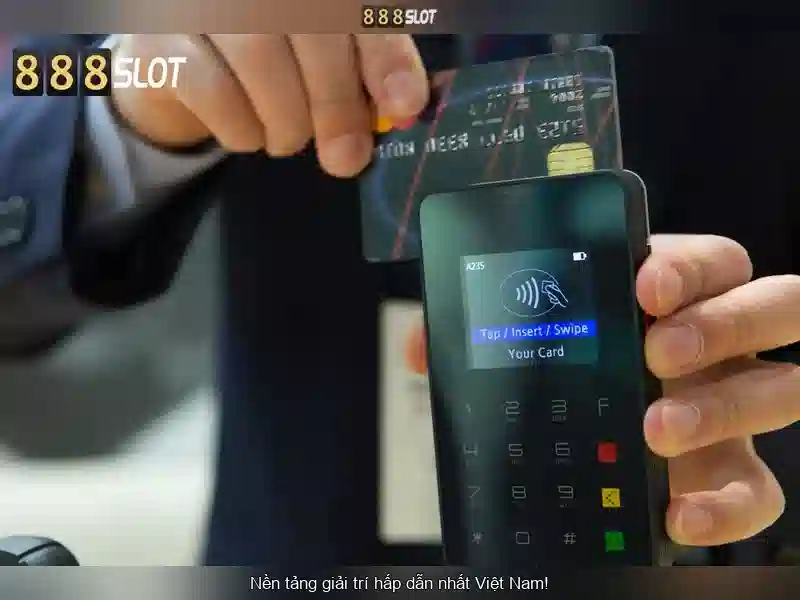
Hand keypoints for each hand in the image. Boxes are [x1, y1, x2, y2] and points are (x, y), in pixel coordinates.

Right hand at [111, 34, 428, 176]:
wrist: (182, 67)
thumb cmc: (270, 63)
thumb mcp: (324, 66)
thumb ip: (364, 78)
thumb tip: (404, 107)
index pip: (356, 10)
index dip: (385, 56)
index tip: (403, 105)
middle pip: (311, 31)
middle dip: (337, 103)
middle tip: (346, 155)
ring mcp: (201, 3)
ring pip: (259, 59)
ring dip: (286, 121)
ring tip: (288, 140)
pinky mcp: (159, 38)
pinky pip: (211, 88)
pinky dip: (240, 128)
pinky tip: (248, 136)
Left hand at [405, 234, 799, 546]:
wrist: (580, 452)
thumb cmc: (562, 376)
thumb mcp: (524, 345)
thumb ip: (477, 335)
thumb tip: (420, 346)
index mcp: (670, 296)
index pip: (709, 258)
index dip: (688, 266)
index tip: (644, 285)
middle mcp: (717, 342)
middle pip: (773, 305)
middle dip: (720, 323)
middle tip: (655, 352)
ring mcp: (731, 404)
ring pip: (782, 389)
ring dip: (724, 406)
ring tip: (654, 429)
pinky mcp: (730, 473)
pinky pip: (762, 490)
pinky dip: (729, 506)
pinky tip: (677, 513)